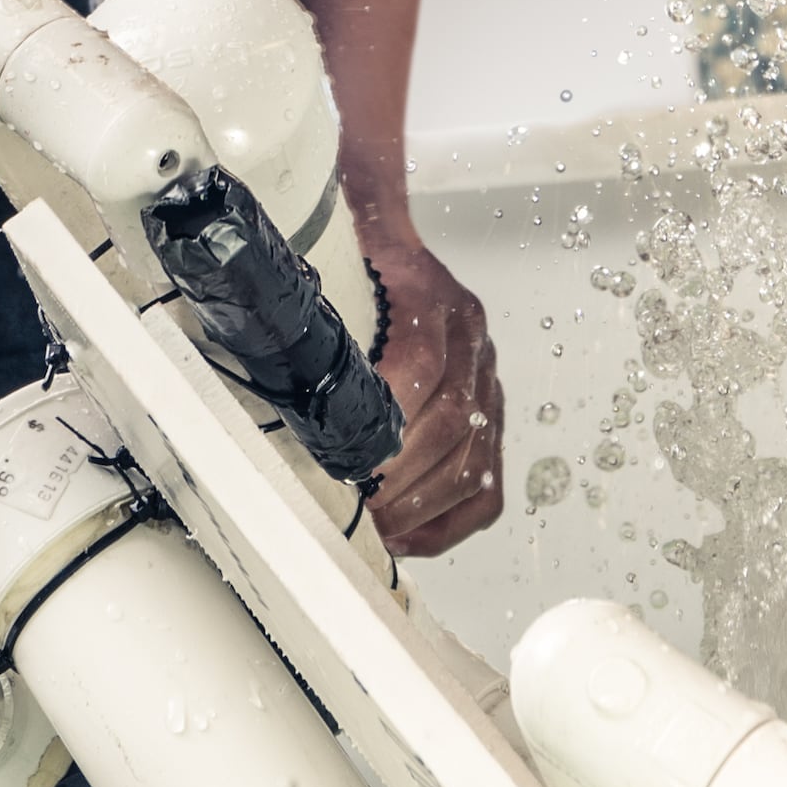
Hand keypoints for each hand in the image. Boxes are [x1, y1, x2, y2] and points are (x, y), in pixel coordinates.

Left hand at [356, 219, 502, 556]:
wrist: (396, 251)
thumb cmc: (360, 263)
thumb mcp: (339, 250)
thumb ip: (330, 250)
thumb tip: (298, 249)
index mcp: (431, 298)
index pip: (421, 361)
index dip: (389, 414)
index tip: (347, 453)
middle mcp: (470, 342)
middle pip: (452, 421)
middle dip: (399, 474)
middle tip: (354, 501)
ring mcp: (486, 386)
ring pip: (473, 462)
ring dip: (420, 506)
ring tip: (374, 525)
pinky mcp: (489, 424)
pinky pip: (486, 489)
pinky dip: (449, 524)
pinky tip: (406, 537)